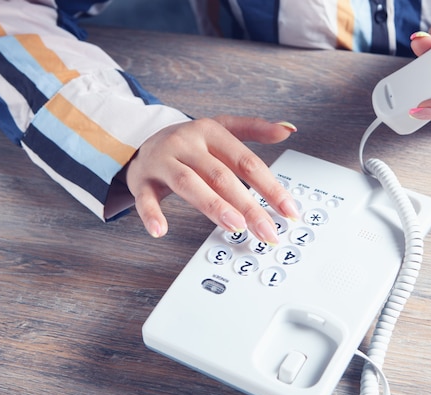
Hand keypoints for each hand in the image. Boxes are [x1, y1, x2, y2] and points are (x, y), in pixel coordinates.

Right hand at [124, 116, 299, 242]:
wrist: (142, 144)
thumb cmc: (190, 144)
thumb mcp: (221, 129)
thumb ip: (255, 129)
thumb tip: (288, 129)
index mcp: (211, 132)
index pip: (246, 162)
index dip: (270, 187)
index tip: (288, 209)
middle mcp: (187, 143)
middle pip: (221, 176)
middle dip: (248, 205)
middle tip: (267, 229)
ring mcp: (163, 160)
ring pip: (189, 183)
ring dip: (213, 205)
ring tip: (235, 226)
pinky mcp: (142, 179)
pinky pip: (146, 198)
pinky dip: (151, 214)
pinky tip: (161, 230)